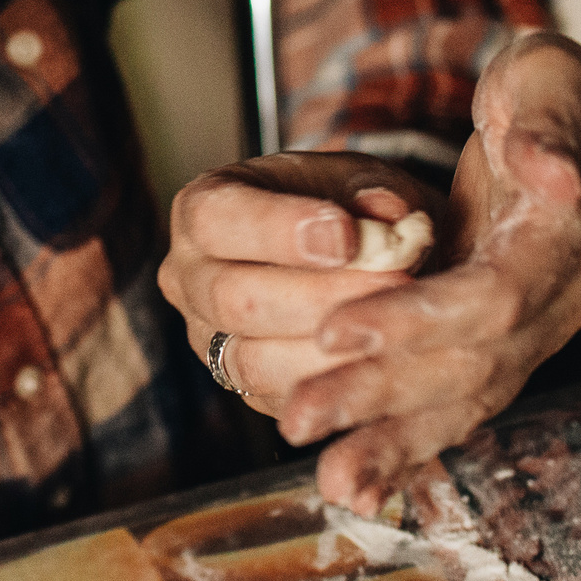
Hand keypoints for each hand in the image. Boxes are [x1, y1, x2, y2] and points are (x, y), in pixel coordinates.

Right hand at [160, 151, 444, 418]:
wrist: (350, 254)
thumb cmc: (343, 207)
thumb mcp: (359, 180)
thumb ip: (372, 189)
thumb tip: (388, 212)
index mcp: (201, 208)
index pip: (215, 219)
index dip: (278, 230)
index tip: (346, 236)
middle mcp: (188, 277)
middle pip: (233, 299)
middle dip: (319, 297)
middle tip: (392, 284)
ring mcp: (208, 339)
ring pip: (253, 361)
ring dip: (330, 351)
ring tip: (392, 327)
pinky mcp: (241, 387)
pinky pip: (279, 401)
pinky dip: (333, 388)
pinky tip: (379, 363)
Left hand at [257, 34, 580, 512]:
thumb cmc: (561, 97)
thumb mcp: (557, 77)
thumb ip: (550, 118)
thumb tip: (551, 177)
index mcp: (562, 237)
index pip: (489, 296)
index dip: (417, 318)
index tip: (337, 330)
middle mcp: (554, 301)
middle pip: (467, 366)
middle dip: (379, 393)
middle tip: (297, 414)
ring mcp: (533, 334)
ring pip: (461, 402)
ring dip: (388, 439)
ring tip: (323, 476)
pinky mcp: (503, 349)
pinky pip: (456, 410)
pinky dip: (405, 450)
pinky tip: (350, 487)